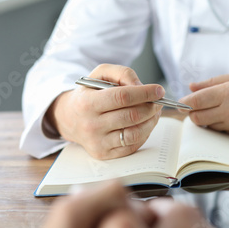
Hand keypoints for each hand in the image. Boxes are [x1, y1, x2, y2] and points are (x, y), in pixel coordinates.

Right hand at [46, 64, 164, 159]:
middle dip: (151, 107)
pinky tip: (144, 124)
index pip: (122, 97)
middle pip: (132, 116)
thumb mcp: (100, 74)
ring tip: (154, 113)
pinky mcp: (104, 154)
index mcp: (87, 103)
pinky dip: (144, 134)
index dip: (145, 93)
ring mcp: (97, 142)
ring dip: (151, 122)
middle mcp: (91, 125)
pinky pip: (132, 145)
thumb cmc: (89, 94)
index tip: (159, 90)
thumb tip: (141, 86)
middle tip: (158, 101)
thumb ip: (122, 73)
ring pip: (135, 133)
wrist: (69, 118)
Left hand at [178, 71, 228, 138]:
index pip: (196, 101)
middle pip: (197, 118)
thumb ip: (212, 82)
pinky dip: (220, 126)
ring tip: (218, 109)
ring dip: (207, 120)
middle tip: (195, 108)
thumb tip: (191, 87)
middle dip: (192, 114)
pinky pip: (222, 133)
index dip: (185, 103)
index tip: (181, 103)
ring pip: (209, 126)